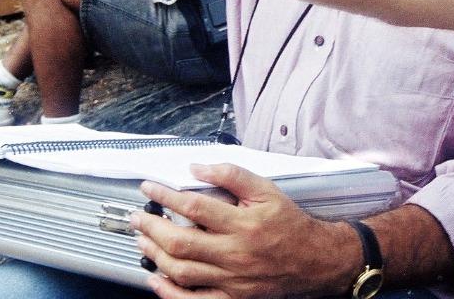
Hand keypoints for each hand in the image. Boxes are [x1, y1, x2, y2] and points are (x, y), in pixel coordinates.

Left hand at [131, 164, 355, 298]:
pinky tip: (156, 279)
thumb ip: (232, 175)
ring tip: (142, 240)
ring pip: (182, 271)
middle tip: (137, 216)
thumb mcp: (267, 190)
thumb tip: (198, 168)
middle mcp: (235, 253)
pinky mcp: (232, 297)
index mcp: (243, 223)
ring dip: (155, 255)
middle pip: (181, 242)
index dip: (165, 196)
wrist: (315, 261)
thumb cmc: (290, 224)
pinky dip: (170, 293)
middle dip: (151, 227)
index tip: (149, 188)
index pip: (193, 206)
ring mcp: (231, 279)